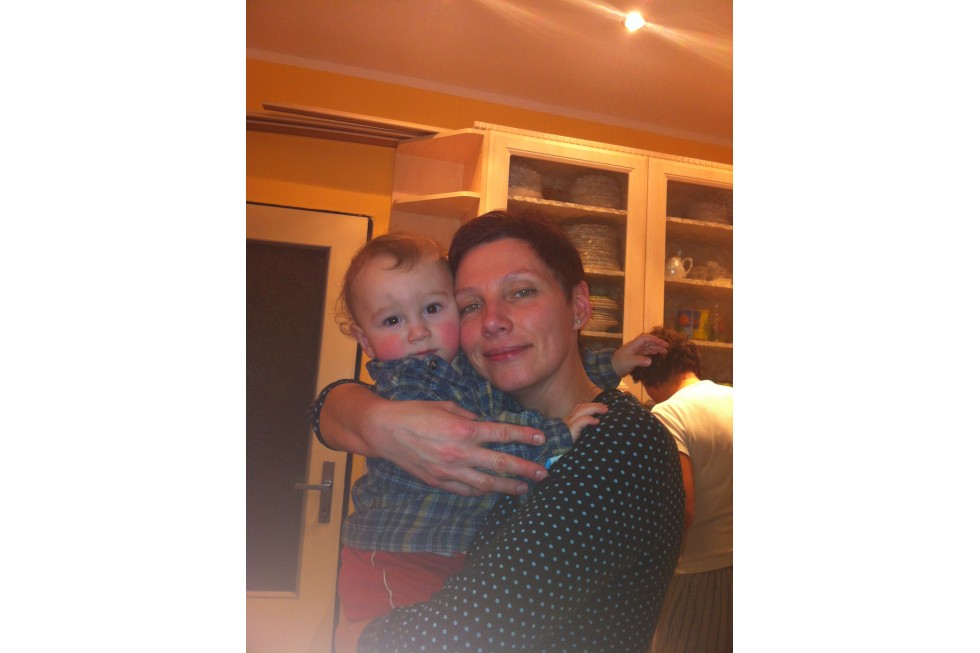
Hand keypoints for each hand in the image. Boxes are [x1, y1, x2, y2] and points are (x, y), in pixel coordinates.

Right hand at [363, 399, 550, 496]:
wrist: (384, 431)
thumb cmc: (414, 413)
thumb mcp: (444, 406)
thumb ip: (467, 416)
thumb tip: (482, 423)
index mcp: (464, 429)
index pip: (502, 433)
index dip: (524, 435)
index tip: (541, 438)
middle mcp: (460, 452)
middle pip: (501, 462)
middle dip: (525, 468)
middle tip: (543, 473)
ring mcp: (450, 471)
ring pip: (487, 483)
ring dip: (508, 486)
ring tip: (524, 488)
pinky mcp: (439, 482)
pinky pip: (466, 490)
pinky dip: (481, 491)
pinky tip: (492, 491)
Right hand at [562, 402, 608, 441]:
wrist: (557, 452)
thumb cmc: (568, 445)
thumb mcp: (577, 436)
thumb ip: (583, 429)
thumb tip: (597, 425)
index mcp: (570, 421)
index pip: (580, 408)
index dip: (591, 406)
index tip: (603, 407)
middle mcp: (568, 420)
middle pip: (581, 407)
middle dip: (595, 405)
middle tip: (606, 407)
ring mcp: (568, 425)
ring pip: (580, 411)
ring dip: (594, 408)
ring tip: (604, 411)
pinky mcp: (570, 431)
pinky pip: (579, 422)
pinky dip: (589, 420)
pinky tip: (596, 421)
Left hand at [612, 333, 668, 376]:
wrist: (611, 368)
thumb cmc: (619, 363)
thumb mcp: (629, 362)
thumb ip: (639, 361)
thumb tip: (650, 361)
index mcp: (633, 345)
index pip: (645, 339)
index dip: (654, 339)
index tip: (662, 343)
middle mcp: (635, 346)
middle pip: (648, 342)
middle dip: (657, 343)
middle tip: (667, 347)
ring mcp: (636, 351)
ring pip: (648, 347)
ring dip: (656, 348)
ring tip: (665, 351)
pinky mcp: (636, 356)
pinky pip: (646, 352)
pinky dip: (652, 352)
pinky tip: (657, 354)